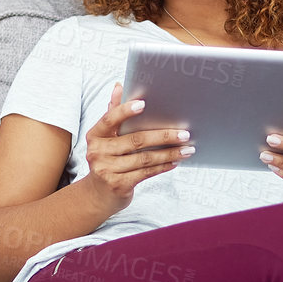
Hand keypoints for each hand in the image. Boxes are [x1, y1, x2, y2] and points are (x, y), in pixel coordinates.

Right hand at [81, 81, 193, 212]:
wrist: (98, 195)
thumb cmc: (107, 161)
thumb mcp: (107, 139)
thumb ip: (113, 114)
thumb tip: (119, 87)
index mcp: (95, 135)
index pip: (110, 119)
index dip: (125, 111)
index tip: (144, 104)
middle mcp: (97, 152)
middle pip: (136, 140)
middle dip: (164, 136)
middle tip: (185, 133)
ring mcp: (107, 170)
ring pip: (145, 158)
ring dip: (169, 153)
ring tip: (187, 149)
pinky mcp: (118, 185)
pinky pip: (146, 173)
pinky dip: (163, 166)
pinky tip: (175, 162)